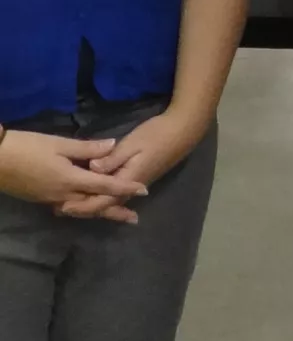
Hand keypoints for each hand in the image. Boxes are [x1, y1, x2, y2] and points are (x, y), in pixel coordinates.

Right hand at [0, 131, 148, 223]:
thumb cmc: (28, 148)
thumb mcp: (59, 144)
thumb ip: (87, 148)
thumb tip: (113, 146)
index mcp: (71, 180)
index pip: (105, 186)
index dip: (126, 188)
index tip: (144, 190)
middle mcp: (65, 195)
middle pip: (96, 206)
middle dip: (115, 211)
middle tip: (134, 218)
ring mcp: (53, 200)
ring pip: (83, 209)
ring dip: (100, 212)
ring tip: (117, 215)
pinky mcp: (44, 200)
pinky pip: (71, 208)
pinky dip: (84, 209)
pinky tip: (89, 207)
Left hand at [57, 111, 204, 221]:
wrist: (183, 131)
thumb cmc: (157, 134)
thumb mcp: (132, 143)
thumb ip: (112, 158)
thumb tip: (91, 170)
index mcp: (129, 179)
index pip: (102, 199)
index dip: (82, 204)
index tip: (63, 206)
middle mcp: (132, 187)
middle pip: (106, 204)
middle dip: (85, 208)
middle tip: (61, 209)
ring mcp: (137, 183)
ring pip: (112, 201)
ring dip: (94, 205)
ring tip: (74, 205)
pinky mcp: (139, 177)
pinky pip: (119, 194)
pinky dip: (105, 199)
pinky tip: (97, 197)